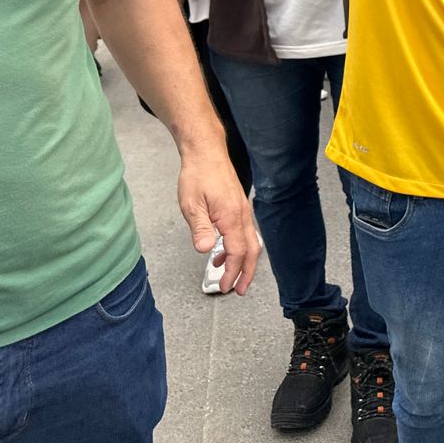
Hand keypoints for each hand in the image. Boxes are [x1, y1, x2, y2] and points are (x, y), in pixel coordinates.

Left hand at [177, 146, 260, 293]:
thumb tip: (205, 250)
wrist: (206, 152)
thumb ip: (200, 228)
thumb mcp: (191, 204)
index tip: (225, 286)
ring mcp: (242, 210)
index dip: (232, 272)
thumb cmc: (198, 175)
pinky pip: (244, 232)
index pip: (237, 252)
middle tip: (238, 290)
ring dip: (242, 261)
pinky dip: (238, 247)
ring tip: (230, 275)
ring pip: (250, 242)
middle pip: (252, 250)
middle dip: (246, 272)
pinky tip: (221, 251)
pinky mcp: (239, 206)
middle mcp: (242, 214)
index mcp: (231, 216)